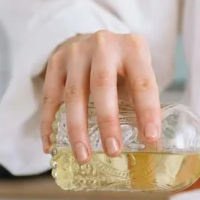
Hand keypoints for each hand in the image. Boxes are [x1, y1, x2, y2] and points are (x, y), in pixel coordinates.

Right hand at [40, 31, 159, 163]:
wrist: (96, 42)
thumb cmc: (123, 66)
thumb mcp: (139, 72)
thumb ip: (141, 100)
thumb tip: (149, 143)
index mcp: (133, 48)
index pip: (142, 82)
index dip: (147, 111)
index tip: (150, 139)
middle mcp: (104, 45)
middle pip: (102, 84)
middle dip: (107, 121)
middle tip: (112, 151)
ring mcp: (77, 51)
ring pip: (73, 93)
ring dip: (77, 129)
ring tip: (83, 156)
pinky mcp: (56, 61)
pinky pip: (50, 97)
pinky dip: (49, 123)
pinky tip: (51, 145)